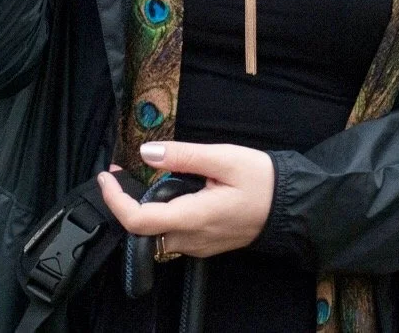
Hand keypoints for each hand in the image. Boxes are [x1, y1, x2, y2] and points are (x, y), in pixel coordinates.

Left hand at [97, 142, 275, 257]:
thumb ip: (184, 155)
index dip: (114, 200)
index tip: (107, 176)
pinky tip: (171, 191)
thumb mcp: (225, 158)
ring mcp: (197, 246)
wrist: (291, 206)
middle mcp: (191, 239)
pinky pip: (172, 234)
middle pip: (142, 229)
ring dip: (144, 207)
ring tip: (144, 177)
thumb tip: (146, 153)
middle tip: (122, 171)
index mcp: (193, 217)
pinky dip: (161, 214)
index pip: (137, 220)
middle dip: (126, 201)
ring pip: (156, 233)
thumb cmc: (263, 180)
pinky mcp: (203, 245)